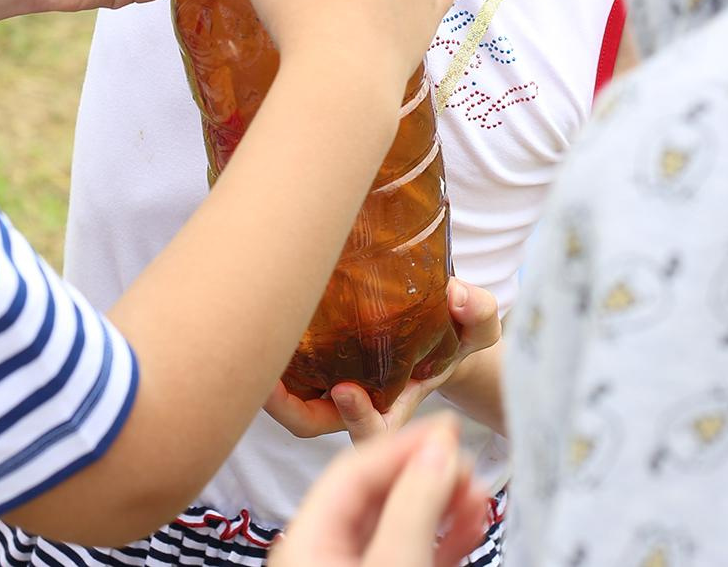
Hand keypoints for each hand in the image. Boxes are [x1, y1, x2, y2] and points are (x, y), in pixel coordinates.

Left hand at [265, 282, 499, 442]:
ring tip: (250, 344)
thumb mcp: (477, 326)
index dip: (359, 418)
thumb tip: (456, 296)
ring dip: (269, 383)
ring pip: (290, 400)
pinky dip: (270, 354)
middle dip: (288, 408)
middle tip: (267, 381)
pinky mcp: (315, 363)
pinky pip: (284, 371)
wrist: (438, 328)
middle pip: (312, 422)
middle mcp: (358, 402)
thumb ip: (475, 313)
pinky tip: (257, 319)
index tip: (348, 389)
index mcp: (396, 405)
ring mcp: (331, 385)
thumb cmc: (454, 335)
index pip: (373, 431)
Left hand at [269, 417, 486, 566]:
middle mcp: (323, 551)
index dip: (403, 442)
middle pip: (377, 492)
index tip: (448, 426)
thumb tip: (438, 449)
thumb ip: (414, 507)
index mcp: (306, 541)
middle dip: (428, 473)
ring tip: (477, 491)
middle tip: (467, 460)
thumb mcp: (395, 564)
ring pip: (398, 520)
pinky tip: (471, 518)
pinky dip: (442, 532)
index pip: (352, 469)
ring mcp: (352, 566)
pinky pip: (410, 547)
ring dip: (441, 502)